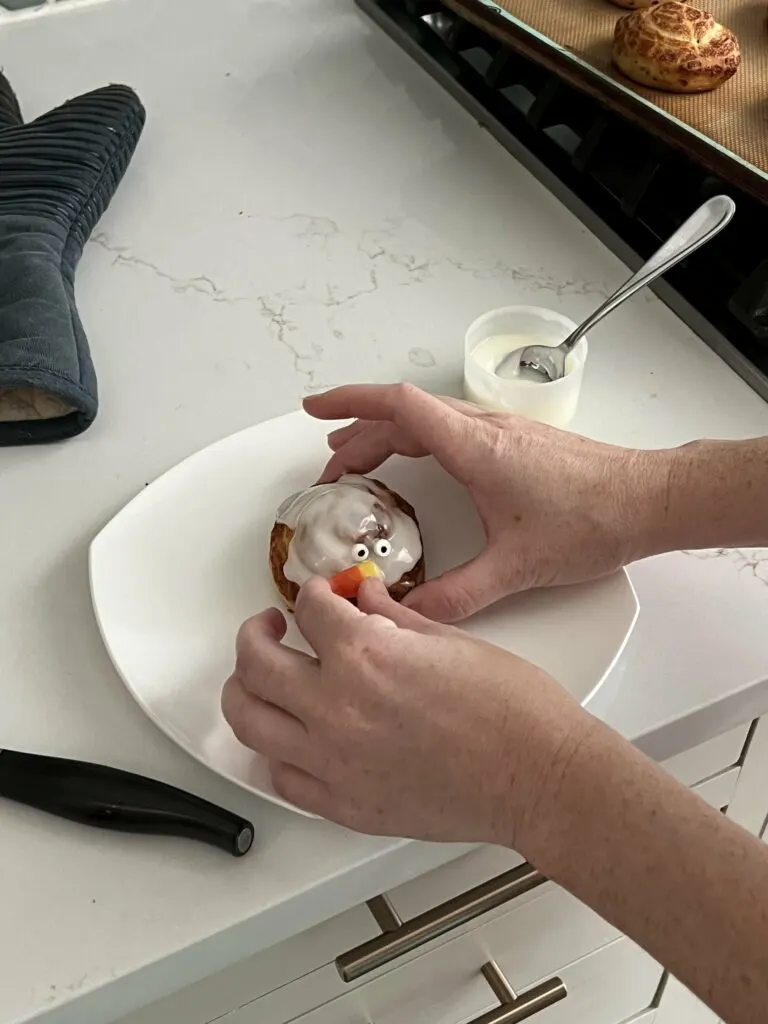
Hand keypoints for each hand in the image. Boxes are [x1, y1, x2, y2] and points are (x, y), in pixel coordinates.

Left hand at [221, 578, 590, 845]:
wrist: (538, 776)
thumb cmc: (512, 710)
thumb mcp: (450, 641)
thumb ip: (394, 618)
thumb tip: (366, 599)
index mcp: (365, 655)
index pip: (310, 610)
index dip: (315, 594)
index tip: (323, 596)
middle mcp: (335, 706)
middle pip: (256, 662)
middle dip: (256, 634)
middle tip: (271, 628)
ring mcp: (332, 760)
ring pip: (249, 720)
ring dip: (246, 690)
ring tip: (261, 678)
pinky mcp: (344, 804)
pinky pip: (281, 776)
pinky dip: (276, 751)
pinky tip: (290, 736)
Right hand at [304, 384, 671, 621]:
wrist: (649, 500)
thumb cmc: (593, 521)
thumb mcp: (517, 568)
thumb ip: (458, 596)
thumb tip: (411, 616)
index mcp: (475, 447)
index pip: (397, 407)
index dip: (348, 402)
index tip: (313, 409)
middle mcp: (483, 429)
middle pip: (402, 415)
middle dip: (356, 434)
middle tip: (329, 470)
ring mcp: (500, 430)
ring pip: (426, 419)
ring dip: (386, 435)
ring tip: (358, 464)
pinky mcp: (513, 441)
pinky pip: (448, 428)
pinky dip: (416, 440)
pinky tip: (416, 466)